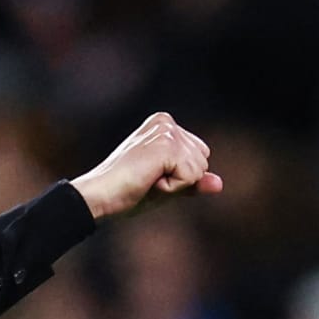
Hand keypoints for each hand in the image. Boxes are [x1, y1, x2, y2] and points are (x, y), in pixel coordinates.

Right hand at [69, 112, 222, 219]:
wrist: (98, 196)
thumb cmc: (126, 192)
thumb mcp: (167, 186)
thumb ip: (193, 182)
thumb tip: (220, 184)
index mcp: (164, 124)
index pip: (199, 157)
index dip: (179, 177)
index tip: (149, 176)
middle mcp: (167, 122)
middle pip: (203, 162)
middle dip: (180, 180)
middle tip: (146, 179)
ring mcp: (167, 131)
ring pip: (199, 171)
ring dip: (175, 185)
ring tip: (145, 180)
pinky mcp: (167, 145)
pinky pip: (190, 179)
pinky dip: (171, 189)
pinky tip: (148, 182)